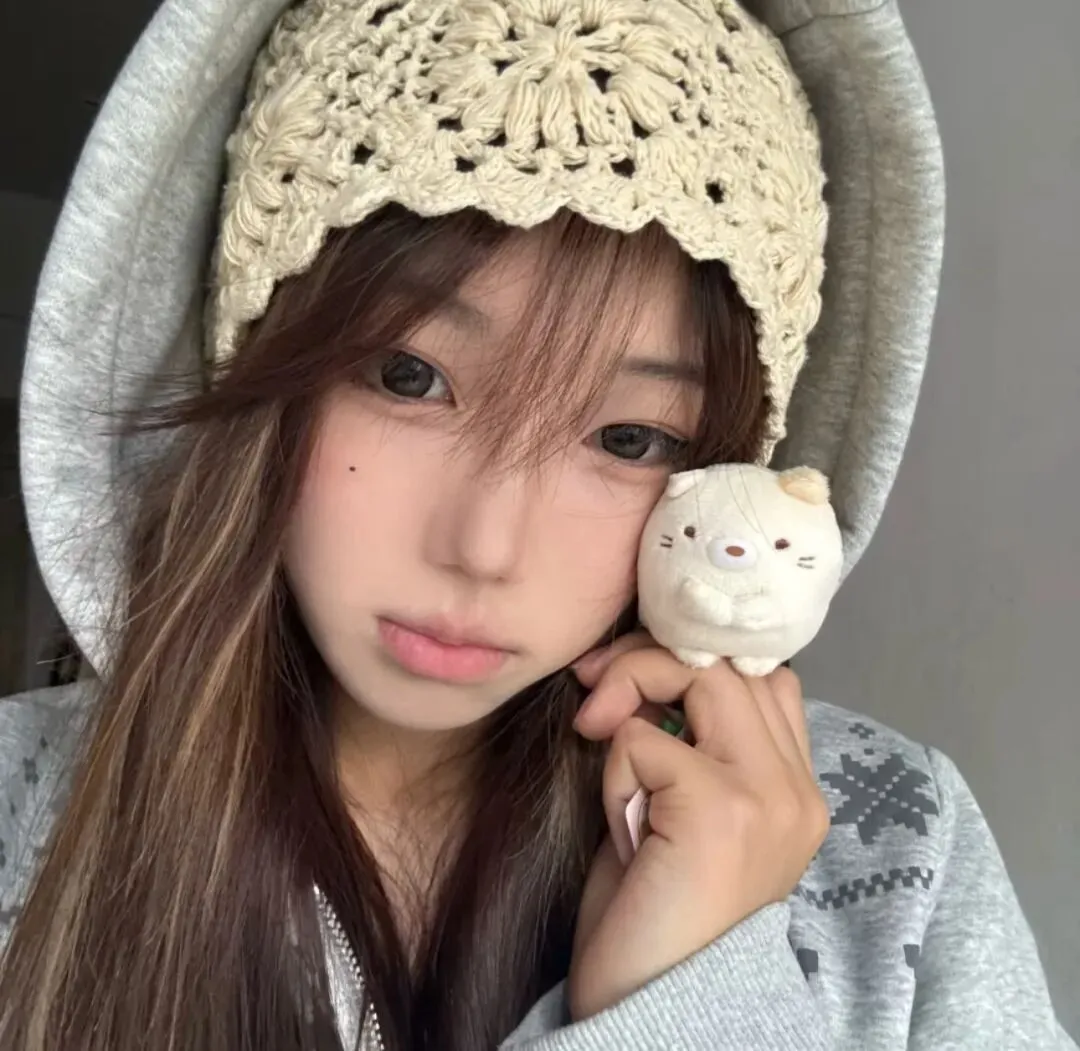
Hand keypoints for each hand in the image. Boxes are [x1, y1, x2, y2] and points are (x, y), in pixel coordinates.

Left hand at [567, 633, 828, 1021]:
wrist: (652, 1011)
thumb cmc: (655, 913)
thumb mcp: (681, 813)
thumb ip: (689, 745)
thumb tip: (643, 676)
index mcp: (796, 791)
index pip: (763, 677)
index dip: (691, 661)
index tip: (626, 684)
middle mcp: (797, 790)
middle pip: (730, 663)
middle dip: (647, 658)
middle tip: (592, 688)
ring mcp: (769, 797)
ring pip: (699, 675)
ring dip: (631, 695)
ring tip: (601, 741)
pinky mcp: (721, 809)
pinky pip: (643, 739)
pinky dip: (615, 769)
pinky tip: (621, 825)